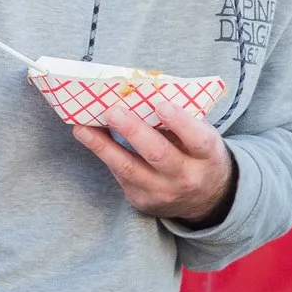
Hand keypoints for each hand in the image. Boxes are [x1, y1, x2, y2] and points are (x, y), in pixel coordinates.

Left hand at [72, 95, 235, 224]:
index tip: (161, 104)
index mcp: (207, 156)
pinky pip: (120, 175)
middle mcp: (187, 177)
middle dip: (133, 132)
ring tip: (83, 127)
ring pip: (130, 168)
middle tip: (113, 111)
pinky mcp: (142, 200)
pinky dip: (104, 154)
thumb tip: (145, 91)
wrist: (205, 200)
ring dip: (104, 146)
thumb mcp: (202, 137)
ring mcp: (163, 192)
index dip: (180, 122)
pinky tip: (88, 137)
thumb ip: (182, 119)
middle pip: (158, 154)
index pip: (197, 139)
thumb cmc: (199, 156)